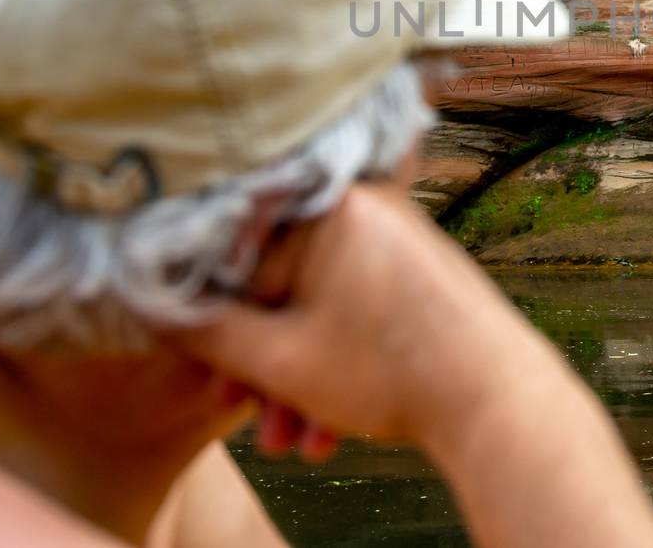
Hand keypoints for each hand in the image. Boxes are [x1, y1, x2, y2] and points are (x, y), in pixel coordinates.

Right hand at [170, 184, 562, 452]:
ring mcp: (399, 238)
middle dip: (266, 366)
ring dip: (301, 379)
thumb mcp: (279, 361)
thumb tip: (153, 308)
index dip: (216, 322)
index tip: (210, 368)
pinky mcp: (420, 271)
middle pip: (283, 288)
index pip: (239, 258)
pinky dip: (341, 363)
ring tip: (300, 444)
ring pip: (321, 309)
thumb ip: (206, 332)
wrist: (499, 400)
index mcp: (328, 207)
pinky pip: (359, 311)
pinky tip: (332, 427)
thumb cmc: (392, 372)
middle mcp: (367, 208)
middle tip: (258, 423)